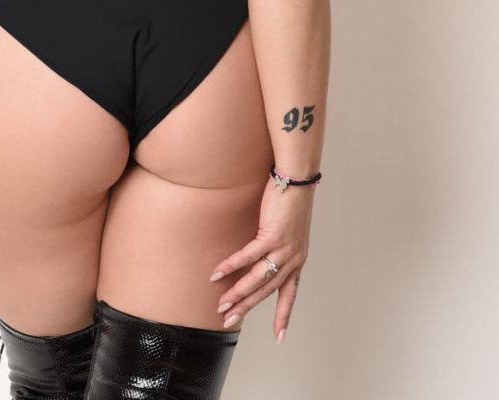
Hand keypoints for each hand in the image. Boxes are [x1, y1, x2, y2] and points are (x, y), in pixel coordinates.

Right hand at [208, 177, 314, 342]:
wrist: (296, 179)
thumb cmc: (290, 200)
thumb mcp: (288, 229)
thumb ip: (277, 245)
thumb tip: (262, 253)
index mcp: (298, 259)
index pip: (290, 293)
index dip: (284, 316)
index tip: (280, 337)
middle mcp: (293, 258)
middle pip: (267, 290)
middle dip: (248, 307)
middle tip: (230, 320)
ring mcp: (284, 248)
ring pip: (258, 279)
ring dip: (238, 293)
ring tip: (222, 304)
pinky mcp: (272, 236)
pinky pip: (248, 256)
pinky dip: (232, 266)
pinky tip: (218, 273)